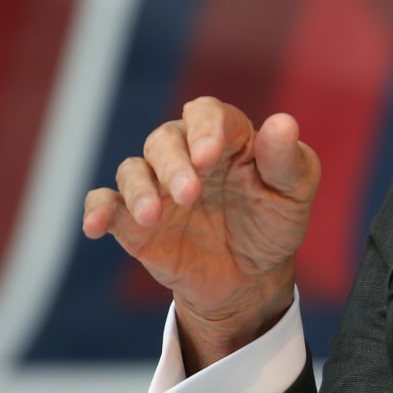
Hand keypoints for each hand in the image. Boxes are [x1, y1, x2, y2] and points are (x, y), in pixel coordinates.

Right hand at [81, 97, 319, 368]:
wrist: (251, 278)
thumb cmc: (274, 223)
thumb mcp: (295, 194)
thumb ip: (288, 160)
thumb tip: (282, 122)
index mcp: (226, 138)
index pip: (207, 114)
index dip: (205, 128)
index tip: (209, 157)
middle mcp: (185, 155)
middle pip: (164, 140)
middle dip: (173, 164)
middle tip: (190, 195)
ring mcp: (157, 186)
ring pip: (132, 170)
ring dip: (138, 190)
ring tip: (152, 216)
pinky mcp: (134, 220)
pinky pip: (106, 203)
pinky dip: (97, 209)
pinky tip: (97, 225)